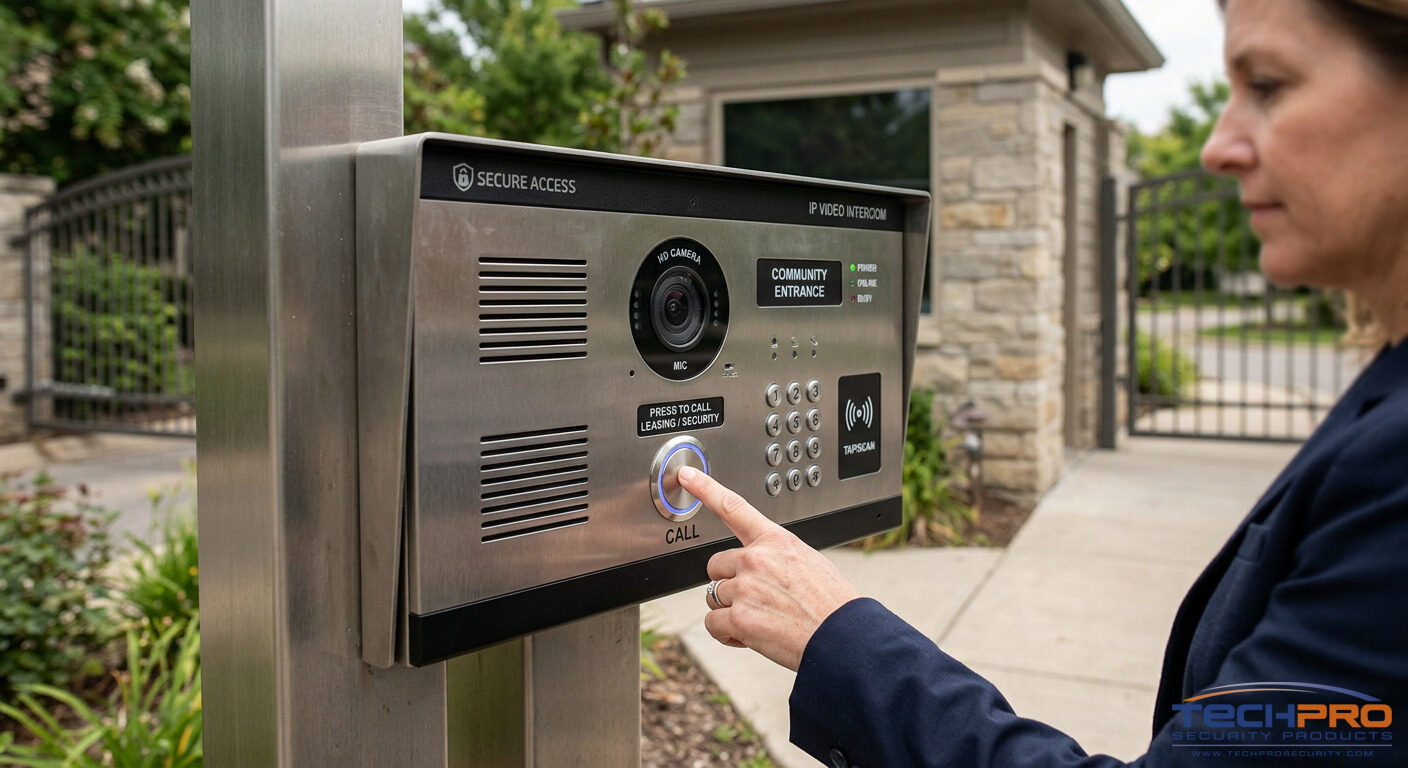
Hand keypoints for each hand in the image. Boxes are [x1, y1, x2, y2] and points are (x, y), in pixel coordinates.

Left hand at [678, 465, 861, 671]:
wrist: (843, 636)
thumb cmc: (832, 605)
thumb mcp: (809, 563)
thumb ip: (776, 558)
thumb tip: (759, 570)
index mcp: (775, 541)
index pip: (734, 507)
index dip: (705, 488)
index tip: (686, 475)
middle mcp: (756, 559)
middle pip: (716, 565)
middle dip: (729, 583)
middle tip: (756, 600)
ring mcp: (745, 587)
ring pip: (714, 597)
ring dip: (731, 611)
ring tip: (763, 620)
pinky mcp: (739, 618)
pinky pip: (713, 624)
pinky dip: (727, 634)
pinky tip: (750, 636)